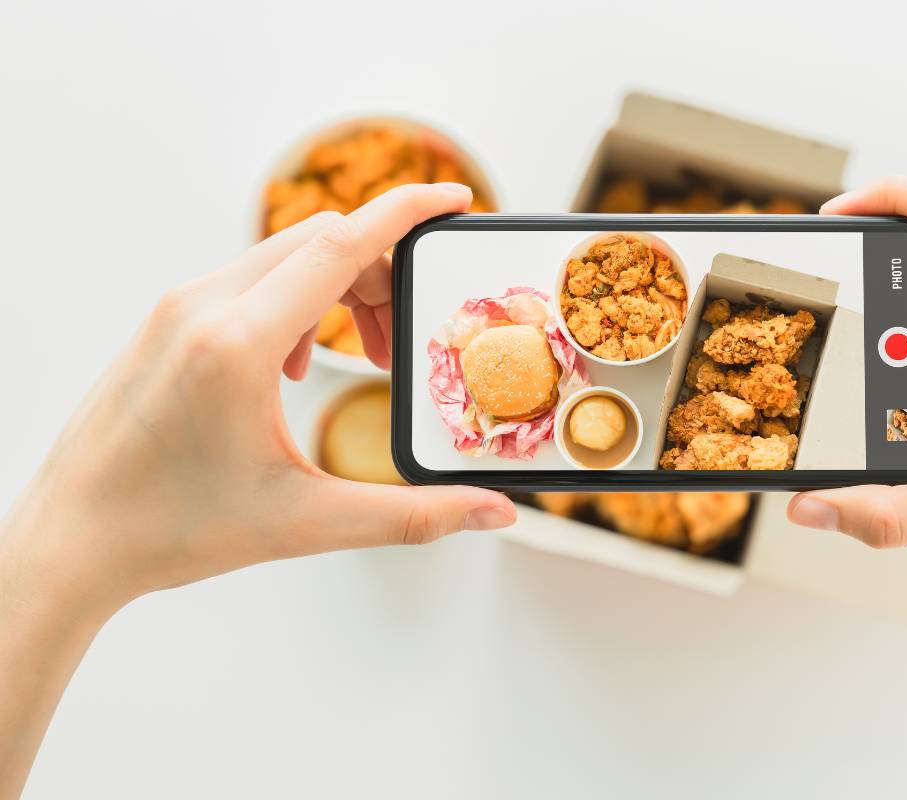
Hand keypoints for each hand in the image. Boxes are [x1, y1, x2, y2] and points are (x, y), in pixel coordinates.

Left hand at [1, 182, 515, 613]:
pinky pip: (248, 278)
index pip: (340, 243)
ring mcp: (177, 307)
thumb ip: (414, 515)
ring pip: (283, 256)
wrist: (73, 539)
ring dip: (339, 288)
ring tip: (357, 356)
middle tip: (404, 337)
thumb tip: (493, 512)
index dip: (407, 213)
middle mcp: (202, 306)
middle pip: (321, 242)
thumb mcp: (308, 522)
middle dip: (382, 273)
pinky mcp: (165, 319)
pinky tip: (295, 363)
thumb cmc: (174, 529)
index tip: (454, 201)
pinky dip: (296, 300)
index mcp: (238, 342)